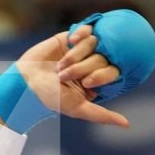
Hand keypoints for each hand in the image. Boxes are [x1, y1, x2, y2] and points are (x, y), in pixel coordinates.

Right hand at [0, 23, 130, 127]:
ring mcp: (81, 50)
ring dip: (77, 54)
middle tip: (65, 76)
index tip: (84, 83)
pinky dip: (81, 34)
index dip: (99, 75)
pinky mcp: (70, 37)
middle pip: (103, 57)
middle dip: (83, 66)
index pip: (111, 71)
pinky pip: (86, 29)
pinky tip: (71, 40)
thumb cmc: (51, 98)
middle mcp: (90, 65)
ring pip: (95, 42)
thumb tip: (127, 125)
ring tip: (61, 65)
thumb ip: (103, 115)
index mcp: (95, 82)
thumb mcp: (79, 108)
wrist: (26, 81)